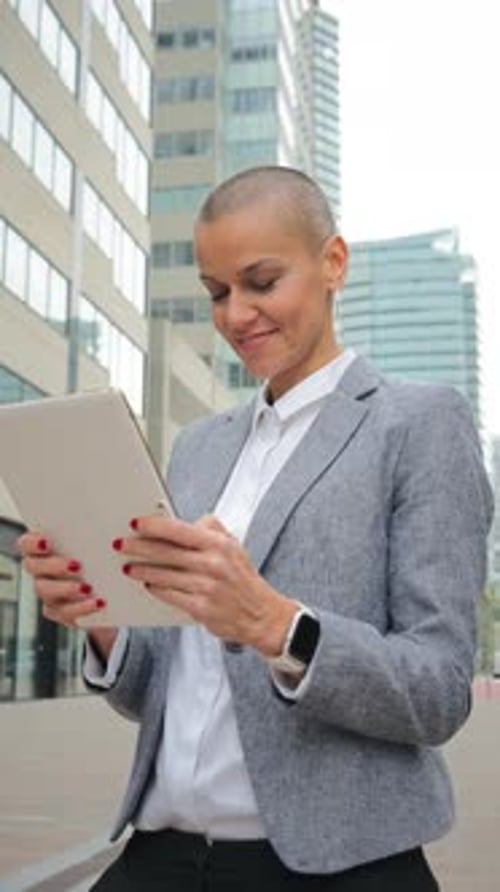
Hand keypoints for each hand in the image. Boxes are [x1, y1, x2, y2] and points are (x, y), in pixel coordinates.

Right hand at [17, 532, 116, 658]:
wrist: (115, 586)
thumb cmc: (103, 553)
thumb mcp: (100, 540)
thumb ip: (95, 529)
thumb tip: (112, 517)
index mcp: (44, 547)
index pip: (26, 543)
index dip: (32, 543)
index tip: (47, 542)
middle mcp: (41, 570)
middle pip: (33, 567)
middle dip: (53, 566)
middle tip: (76, 565)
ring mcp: (48, 591)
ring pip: (46, 591)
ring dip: (66, 589)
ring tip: (88, 588)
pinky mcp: (61, 611)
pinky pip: (64, 612)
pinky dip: (81, 609)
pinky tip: (99, 603)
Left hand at [114, 515, 297, 655]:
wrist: (262, 615)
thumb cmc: (243, 579)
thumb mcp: (234, 546)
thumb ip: (210, 529)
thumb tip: (185, 522)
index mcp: (219, 545)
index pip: (178, 530)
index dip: (154, 525)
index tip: (136, 523)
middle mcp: (212, 564)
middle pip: (165, 552)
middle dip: (138, 547)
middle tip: (121, 544)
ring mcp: (205, 588)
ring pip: (163, 575)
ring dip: (142, 570)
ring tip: (129, 567)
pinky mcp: (200, 608)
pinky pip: (169, 595)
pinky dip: (156, 589)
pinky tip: (148, 584)